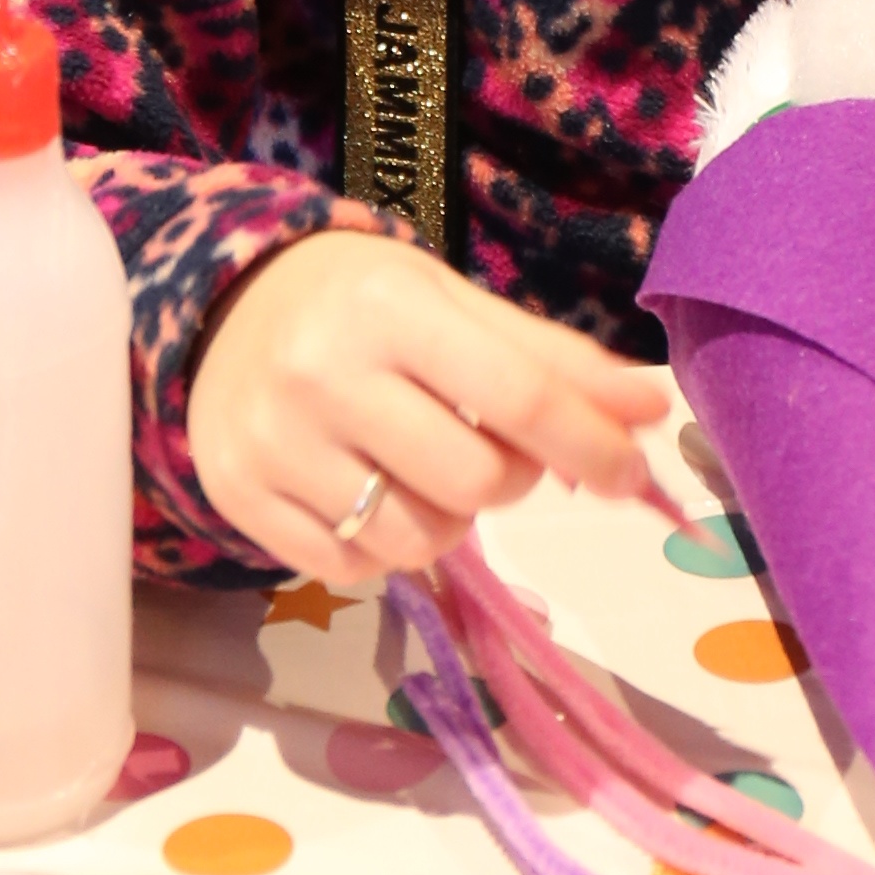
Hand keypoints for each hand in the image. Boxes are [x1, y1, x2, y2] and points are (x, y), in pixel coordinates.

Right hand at [188, 224, 672, 579]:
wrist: (223, 308)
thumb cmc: (363, 304)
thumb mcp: (455, 304)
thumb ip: (554, 358)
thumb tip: (650, 410)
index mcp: (391, 307)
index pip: (520, 397)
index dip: (593, 445)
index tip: (633, 474)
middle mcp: (324, 374)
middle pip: (475, 481)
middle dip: (511, 479)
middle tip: (494, 450)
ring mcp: (275, 444)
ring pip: (416, 540)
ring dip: (449, 519)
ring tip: (425, 469)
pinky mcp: (239, 499)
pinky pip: (352, 570)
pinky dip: (385, 548)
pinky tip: (372, 495)